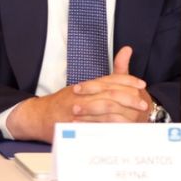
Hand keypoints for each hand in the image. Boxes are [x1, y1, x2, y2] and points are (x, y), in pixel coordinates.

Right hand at [7, 46, 154, 141]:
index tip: (142, 84)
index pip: (110, 79)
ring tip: (135, 118)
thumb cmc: (62, 102)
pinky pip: (93, 126)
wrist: (36, 115)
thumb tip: (127, 50)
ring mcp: (77, 109)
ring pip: (103, 108)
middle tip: (143, 103)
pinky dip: (107, 128)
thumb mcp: (82, 87)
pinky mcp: (73, 124)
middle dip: (129, 98)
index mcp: (86, 85)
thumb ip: (105, 77)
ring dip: (122, 113)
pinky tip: (119, 130)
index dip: (128, 80)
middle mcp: (82, 94)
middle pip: (110, 93)